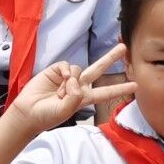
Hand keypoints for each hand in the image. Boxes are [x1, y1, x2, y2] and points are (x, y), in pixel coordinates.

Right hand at [9, 47, 133, 130]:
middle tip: (123, 47)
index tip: (135, 85)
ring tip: (58, 94)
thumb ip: (74, 97)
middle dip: (110, 58)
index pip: (106, 92)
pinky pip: (67, 65)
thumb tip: (75, 80)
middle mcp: (79, 86)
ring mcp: (68, 77)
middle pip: (98, 69)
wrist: (28, 111)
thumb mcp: (64, 111)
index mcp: (84, 98)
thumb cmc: (47, 115)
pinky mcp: (57, 70)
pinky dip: (65, 72)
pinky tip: (59, 79)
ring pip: (80, 69)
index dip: (120, 88)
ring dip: (70, 81)